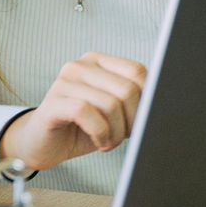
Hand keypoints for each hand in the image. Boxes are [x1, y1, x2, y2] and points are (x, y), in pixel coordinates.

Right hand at [0, 52, 146, 171]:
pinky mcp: (53, 102)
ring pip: (110, 104)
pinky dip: (100, 133)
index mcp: (99, 62)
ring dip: (116, 133)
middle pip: (127, 90)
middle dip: (132, 121)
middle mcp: (81, 65)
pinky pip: (87, 113)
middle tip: (122, 137)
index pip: (138, 72)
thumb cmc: (82, 128)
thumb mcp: (113, 113)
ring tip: (108, 141)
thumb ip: (132, 102)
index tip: (141, 122)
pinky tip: (98, 141)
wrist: (43, 144)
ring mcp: (65, 81)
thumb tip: (162, 104)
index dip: (147, 101)